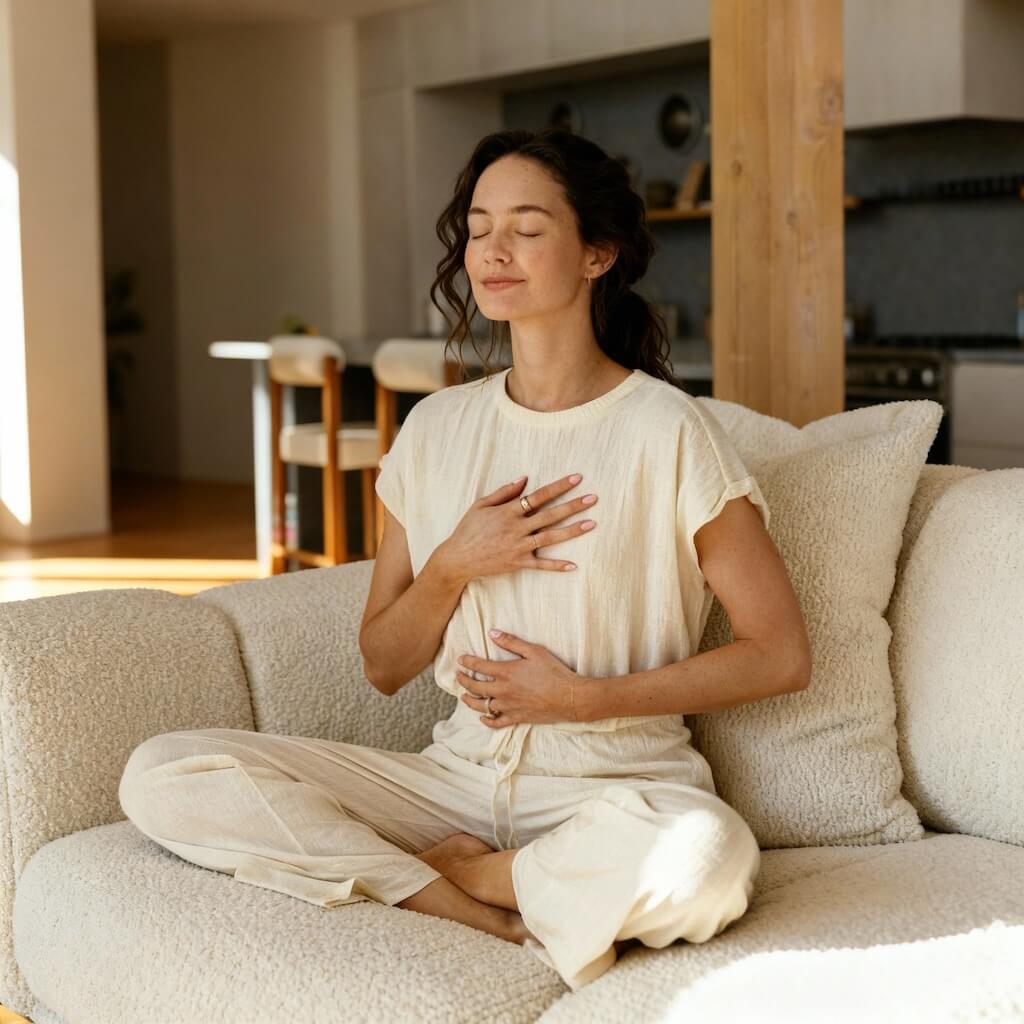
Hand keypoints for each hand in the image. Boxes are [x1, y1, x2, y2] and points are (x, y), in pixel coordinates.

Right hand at [435, 474, 598, 586]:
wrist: (457, 559)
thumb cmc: (468, 529)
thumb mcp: (481, 505)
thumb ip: (503, 492)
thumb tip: (525, 479)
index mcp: (508, 511)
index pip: (539, 495)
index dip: (559, 486)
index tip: (577, 478)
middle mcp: (516, 528)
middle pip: (550, 514)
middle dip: (573, 505)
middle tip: (594, 498)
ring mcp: (518, 546)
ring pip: (550, 537)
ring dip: (572, 530)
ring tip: (592, 523)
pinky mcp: (517, 563)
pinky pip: (541, 565)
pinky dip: (557, 566)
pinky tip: (574, 565)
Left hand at [455, 630, 582, 727]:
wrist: (570, 697)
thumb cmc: (554, 672)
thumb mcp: (534, 651)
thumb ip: (512, 642)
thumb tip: (492, 633)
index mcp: (506, 672)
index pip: (479, 666)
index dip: (467, 662)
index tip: (460, 659)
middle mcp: (503, 691)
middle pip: (475, 687)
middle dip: (463, 680)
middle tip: (458, 676)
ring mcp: (509, 706)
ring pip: (482, 706)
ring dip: (470, 701)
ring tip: (464, 696)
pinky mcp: (517, 718)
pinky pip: (497, 722)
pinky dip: (487, 720)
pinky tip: (483, 717)